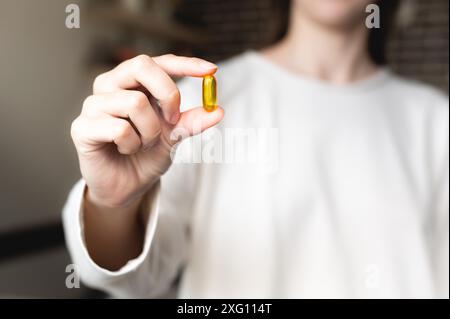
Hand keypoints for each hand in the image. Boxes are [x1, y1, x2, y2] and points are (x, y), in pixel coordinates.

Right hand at [71, 54, 223, 207]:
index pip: (158, 62)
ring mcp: (94, 104)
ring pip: (135, 103)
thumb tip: (218, 110)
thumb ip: (192, 122)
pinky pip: (120, 128)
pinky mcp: (82, 127)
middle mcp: (110, 87)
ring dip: (150, 131)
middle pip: (141, 65)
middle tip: (173, 120)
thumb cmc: (146, 156)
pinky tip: (125, 150)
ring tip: (143, 143)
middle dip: (168, 93)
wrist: (126, 187)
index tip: (211, 70)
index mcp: (132, 83)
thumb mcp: (174, 137)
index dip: (185, 63)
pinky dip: (132, 144)